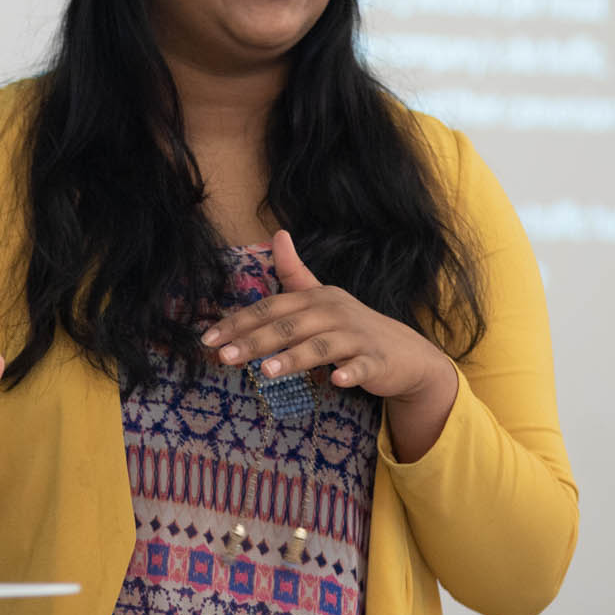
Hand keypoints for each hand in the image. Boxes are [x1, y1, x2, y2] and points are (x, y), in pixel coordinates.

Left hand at [200, 231, 451, 401]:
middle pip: (289, 326)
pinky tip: (336, 381)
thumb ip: (295, 272)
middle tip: (225, 357)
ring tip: (266, 372)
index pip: (270, 308)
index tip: (209, 338)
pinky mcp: (376, 360)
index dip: (239, 322)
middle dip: (254, 341)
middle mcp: (334, 312)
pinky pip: (361, 366)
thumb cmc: (353, 326)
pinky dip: (350, 372)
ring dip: (294, 357)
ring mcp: (356, 337)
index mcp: (315, 298)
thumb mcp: (322, 298)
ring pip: (321, 346)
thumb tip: (278, 234)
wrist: (405, 353)